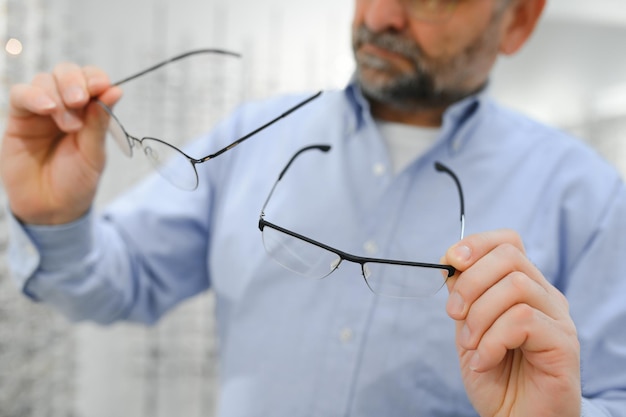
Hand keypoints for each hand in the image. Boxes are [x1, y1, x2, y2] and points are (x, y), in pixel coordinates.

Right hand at [0, 63, 121, 224]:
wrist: (51, 208)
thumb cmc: (76, 181)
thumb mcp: (94, 153)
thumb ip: (99, 122)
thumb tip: (116, 90)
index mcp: (89, 111)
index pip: (91, 80)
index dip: (95, 78)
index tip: (102, 86)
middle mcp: (65, 106)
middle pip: (66, 72)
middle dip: (75, 82)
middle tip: (80, 100)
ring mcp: (40, 110)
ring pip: (44, 81)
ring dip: (58, 96)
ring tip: (68, 125)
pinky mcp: (18, 118)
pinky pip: (21, 95)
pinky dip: (34, 96)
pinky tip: (47, 109)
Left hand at [442, 229, 580, 416]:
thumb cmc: (494, 376)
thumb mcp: (467, 329)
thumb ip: (464, 296)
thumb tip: (450, 263)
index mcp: (523, 287)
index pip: (507, 242)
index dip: (476, 243)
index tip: (450, 261)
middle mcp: (544, 296)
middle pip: (509, 257)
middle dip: (470, 282)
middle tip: (453, 314)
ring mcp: (557, 319)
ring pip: (514, 286)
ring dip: (479, 316)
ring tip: (471, 345)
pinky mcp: (563, 344)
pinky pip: (523, 320)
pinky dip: (493, 340)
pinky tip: (485, 361)